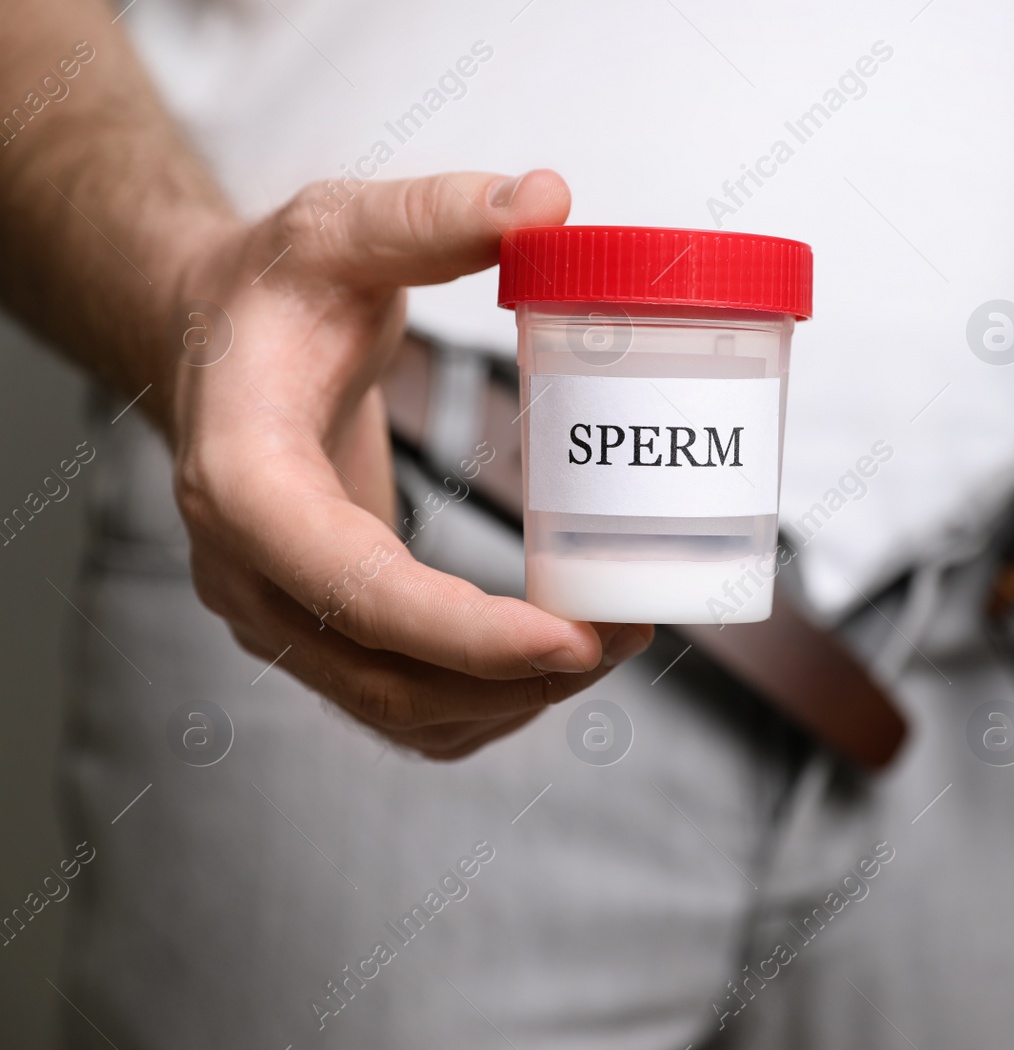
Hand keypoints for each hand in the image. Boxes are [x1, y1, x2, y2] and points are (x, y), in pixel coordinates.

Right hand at [160, 168, 650, 758]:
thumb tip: (548, 202)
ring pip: (401, 710)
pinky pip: (402, 705)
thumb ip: (434, 215)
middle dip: (519, 676)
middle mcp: (248, 571)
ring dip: (516, 699)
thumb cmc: (268, 293)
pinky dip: (486, 701)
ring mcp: (277, 614)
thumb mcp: (339, 229)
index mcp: (242, 479)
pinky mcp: (316, 631)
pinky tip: (555, 660)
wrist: (211, 344)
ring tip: (615, 639)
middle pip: (387, 676)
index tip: (569, 639)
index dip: (462, 632)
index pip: (349, 586)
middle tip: (630, 629)